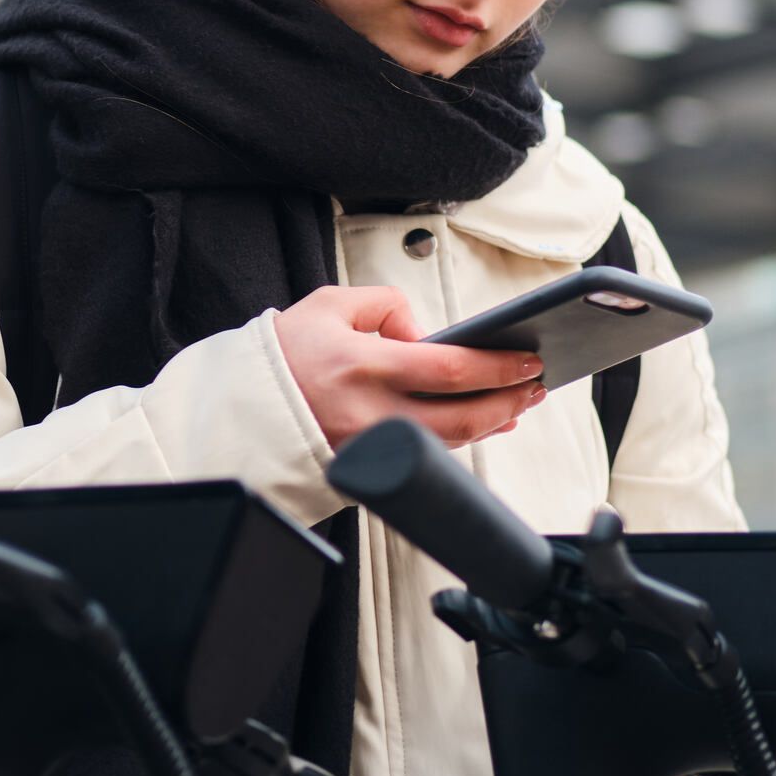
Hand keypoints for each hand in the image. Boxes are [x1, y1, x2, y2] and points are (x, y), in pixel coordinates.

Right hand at [274, 285, 544, 453]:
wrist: (239, 409)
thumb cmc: (285, 354)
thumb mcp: (329, 305)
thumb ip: (385, 306)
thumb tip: (425, 333)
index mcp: (363, 365)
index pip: (451, 370)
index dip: (499, 367)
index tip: (529, 359)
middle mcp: (370, 413)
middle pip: (462, 418)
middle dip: (508, 402)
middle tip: (536, 385)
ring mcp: (369, 448)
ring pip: (449, 444)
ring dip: (491, 424)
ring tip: (517, 402)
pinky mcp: (366, 469)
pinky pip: (425, 457)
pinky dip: (460, 442)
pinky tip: (479, 425)